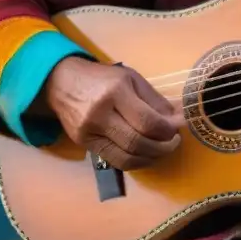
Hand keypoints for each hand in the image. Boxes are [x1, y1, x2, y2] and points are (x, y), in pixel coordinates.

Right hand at [42, 57, 182, 169]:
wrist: (62, 83)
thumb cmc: (103, 78)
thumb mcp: (132, 78)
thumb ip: (155, 99)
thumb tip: (177, 120)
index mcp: (116, 91)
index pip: (146, 121)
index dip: (167, 130)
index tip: (178, 129)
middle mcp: (100, 113)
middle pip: (136, 142)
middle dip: (162, 147)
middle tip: (174, 142)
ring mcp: (89, 131)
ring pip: (126, 157)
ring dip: (151, 158)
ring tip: (162, 150)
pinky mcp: (83, 144)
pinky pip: (114, 160)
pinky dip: (135, 161)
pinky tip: (145, 154)